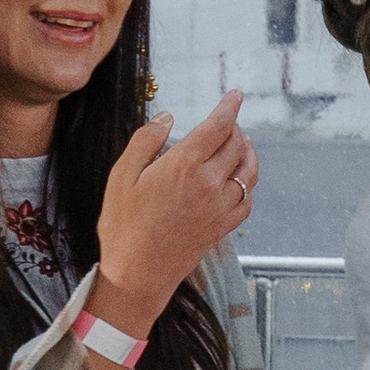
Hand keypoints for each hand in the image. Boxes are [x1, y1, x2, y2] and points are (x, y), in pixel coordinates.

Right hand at [93, 91, 256, 332]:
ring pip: (248, 170)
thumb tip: (166, 117)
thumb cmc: (123, 225)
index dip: (228, 107)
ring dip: (247, 151)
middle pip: (236, 144)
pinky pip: (247, 197)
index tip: (235, 95)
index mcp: (185, 165)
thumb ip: (145, 141)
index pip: (217, 126)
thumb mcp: (122, 176)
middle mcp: (211, 183)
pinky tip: (240, 178)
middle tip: (229, 120)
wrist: (138, 274)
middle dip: (235, 127)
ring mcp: (221, 206)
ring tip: (241, 142)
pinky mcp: (224, 226)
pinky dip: (248, 181)